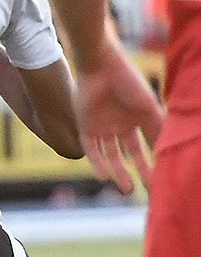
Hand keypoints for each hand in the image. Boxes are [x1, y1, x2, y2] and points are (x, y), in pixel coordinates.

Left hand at [77, 50, 161, 194]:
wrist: (101, 67)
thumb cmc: (128, 83)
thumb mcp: (148, 108)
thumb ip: (158, 128)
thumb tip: (171, 150)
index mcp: (137, 120)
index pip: (146, 146)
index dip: (153, 161)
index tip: (161, 178)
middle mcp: (120, 126)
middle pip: (128, 155)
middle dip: (138, 172)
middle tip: (146, 189)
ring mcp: (102, 127)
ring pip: (110, 156)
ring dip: (118, 173)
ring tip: (127, 189)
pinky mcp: (85, 127)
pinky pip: (90, 149)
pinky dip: (97, 163)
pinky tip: (105, 177)